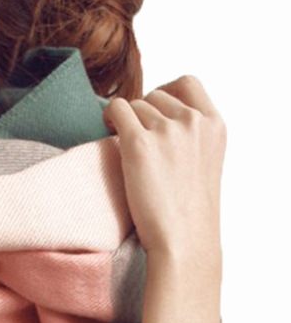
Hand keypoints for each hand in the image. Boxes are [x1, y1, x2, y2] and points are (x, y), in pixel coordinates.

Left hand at [102, 75, 226, 257]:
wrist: (183, 239)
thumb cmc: (189, 209)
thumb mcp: (206, 160)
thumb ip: (192, 133)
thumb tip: (158, 113)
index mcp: (215, 124)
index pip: (187, 83)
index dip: (165, 92)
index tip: (154, 110)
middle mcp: (193, 122)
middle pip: (155, 95)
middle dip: (142, 113)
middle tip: (136, 138)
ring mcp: (167, 131)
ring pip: (134, 105)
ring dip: (126, 122)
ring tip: (125, 146)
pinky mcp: (139, 144)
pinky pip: (116, 110)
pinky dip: (108, 117)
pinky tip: (107, 130)